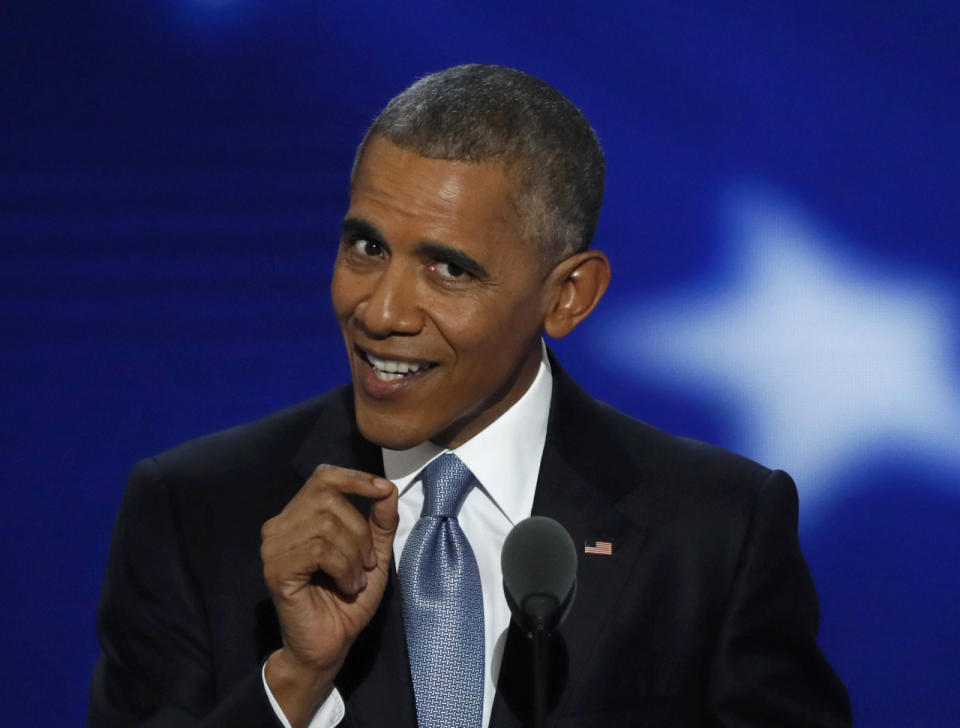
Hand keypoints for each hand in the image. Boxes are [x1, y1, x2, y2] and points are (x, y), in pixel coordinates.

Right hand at [260, 464, 398, 725]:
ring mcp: (274, 546)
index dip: (355, 478)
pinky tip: (346, 586)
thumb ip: (381, 521)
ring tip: (355, 579)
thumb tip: (388, 488)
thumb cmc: (348, 598)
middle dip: (359, 531)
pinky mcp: (276, 569)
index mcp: (300, 516)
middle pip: (329, 499)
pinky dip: (343, 568)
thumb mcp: (374, 554)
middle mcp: (280, 525)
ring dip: (354, 555)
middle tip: (367, 563)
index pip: (323, 477)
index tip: (383, 490)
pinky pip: (319, 550)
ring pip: (326, 525)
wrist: (331, 642)